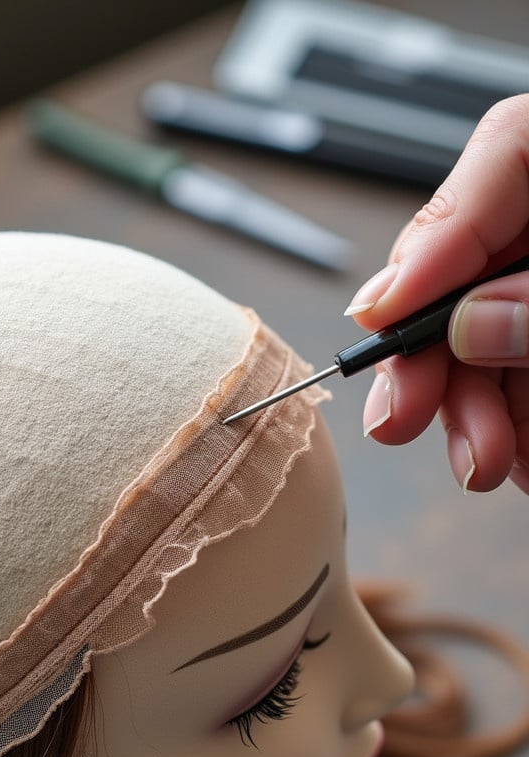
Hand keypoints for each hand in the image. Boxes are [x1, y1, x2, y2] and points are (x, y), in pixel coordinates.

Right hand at [345, 94, 528, 494]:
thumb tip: (467, 325)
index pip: (509, 151)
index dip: (435, 236)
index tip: (381, 315)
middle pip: (479, 268)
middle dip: (436, 356)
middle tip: (403, 416)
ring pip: (496, 341)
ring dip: (477, 414)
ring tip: (485, 465)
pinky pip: (528, 380)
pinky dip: (517, 428)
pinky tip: (520, 462)